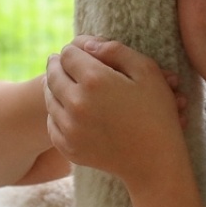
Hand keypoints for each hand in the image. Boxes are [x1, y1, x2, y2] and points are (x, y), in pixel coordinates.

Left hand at [43, 36, 188, 188]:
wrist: (155, 161)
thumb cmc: (156, 112)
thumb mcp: (146, 71)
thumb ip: (115, 50)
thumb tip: (86, 44)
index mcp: (94, 80)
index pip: (68, 54)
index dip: (75, 48)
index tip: (81, 50)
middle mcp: (76, 103)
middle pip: (53, 73)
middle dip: (58, 64)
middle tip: (62, 61)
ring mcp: (69, 128)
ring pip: (49, 97)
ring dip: (55, 87)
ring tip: (62, 81)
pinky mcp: (68, 147)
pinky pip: (51, 122)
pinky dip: (57, 112)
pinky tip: (67, 107)